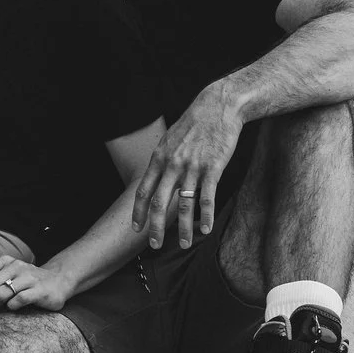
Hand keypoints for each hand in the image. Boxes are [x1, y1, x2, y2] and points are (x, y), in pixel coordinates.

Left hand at [0, 255, 73, 315]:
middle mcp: (15, 266)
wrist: (59, 281)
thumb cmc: (27, 283)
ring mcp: (28, 277)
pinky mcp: (40, 289)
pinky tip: (12, 310)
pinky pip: (19, 299)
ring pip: (0, 293)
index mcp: (4, 262)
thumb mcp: (8, 276)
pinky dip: (11, 306)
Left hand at [131, 92, 243, 250]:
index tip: (136, 229)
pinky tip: (206, 230)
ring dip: (182, 228)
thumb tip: (154, 178)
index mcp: (159, 158)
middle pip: (160, 203)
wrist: (217, 107)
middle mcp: (172, 165)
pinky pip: (207, 198)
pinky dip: (206, 216)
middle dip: (155, 227)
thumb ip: (162, 161)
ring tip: (182, 244)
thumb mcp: (170, 140)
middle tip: (154, 245)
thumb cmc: (194, 124)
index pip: (143, 191)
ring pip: (184, 205)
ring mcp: (192, 167)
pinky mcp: (213, 168)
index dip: (139, 212)